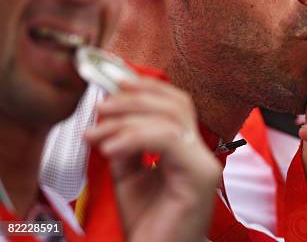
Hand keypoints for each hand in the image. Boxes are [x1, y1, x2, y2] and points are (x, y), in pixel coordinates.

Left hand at [86, 77, 220, 241]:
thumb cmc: (148, 225)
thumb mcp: (128, 175)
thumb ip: (125, 144)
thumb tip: (109, 116)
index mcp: (187, 148)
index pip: (175, 103)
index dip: (147, 88)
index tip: (113, 85)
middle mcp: (201, 152)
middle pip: (176, 104)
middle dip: (134, 98)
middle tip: (101, 108)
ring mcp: (204, 162)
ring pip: (172, 118)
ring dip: (128, 118)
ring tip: (98, 131)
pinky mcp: (200, 176)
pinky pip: (168, 141)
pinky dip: (134, 138)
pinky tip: (110, 148)